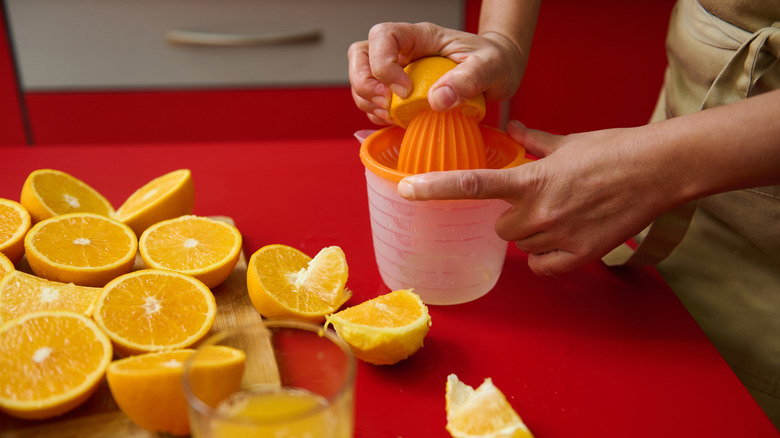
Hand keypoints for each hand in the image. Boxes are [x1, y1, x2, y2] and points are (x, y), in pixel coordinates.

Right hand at [348, 22, 525, 124]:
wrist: (499, 70)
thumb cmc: (496, 61)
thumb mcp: (491, 67)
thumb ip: (467, 80)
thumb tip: (437, 100)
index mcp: (421, 37)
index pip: (383, 36)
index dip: (383, 64)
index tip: (405, 91)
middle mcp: (403, 51)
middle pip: (360, 55)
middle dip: (365, 85)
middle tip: (389, 106)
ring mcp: (398, 70)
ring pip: (361, 79)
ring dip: (369, 103)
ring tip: (394, 117)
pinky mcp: (398, 91)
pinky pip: (373, 100)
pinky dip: (377, 114)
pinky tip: (397, 122)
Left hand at [398, 121, 682, 275]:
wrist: (658, 171)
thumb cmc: (613, 151)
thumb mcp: (567, 141)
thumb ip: (532, 140)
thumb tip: (512, 126)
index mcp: (531, 180)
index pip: (472, 185)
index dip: (435, 189)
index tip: (407, 191)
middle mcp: (539, 211)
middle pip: (501, 227)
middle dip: (512, 217)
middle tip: (536, 203)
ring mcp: (558, 236)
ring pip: (523, 245)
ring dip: (533, 234)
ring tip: (562, 215)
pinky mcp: (579, 256)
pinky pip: (544, 266)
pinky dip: (549, 256)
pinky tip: (566, 238)